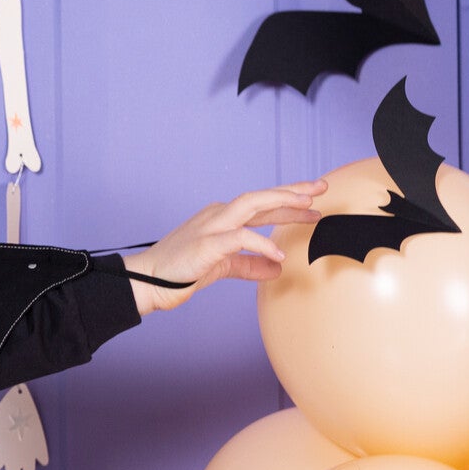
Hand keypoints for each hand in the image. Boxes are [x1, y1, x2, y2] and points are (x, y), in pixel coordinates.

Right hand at [121, 178, 326, 315]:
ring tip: (308, 208)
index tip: (312, 202)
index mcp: (220, 218)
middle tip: (322, 188)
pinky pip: (240, 238)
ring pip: (251, 204)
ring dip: (281, 203)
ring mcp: (211, 226)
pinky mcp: (207, 243)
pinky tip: (279, 256)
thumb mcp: (222, 267)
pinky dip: (262, 245)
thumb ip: (249, 265)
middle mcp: (217, 215)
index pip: (260, 205)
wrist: (147, 281)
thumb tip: (276, 268)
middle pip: (260, 197)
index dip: (287, 201)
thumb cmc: (180, 272)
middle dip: (292, 192)